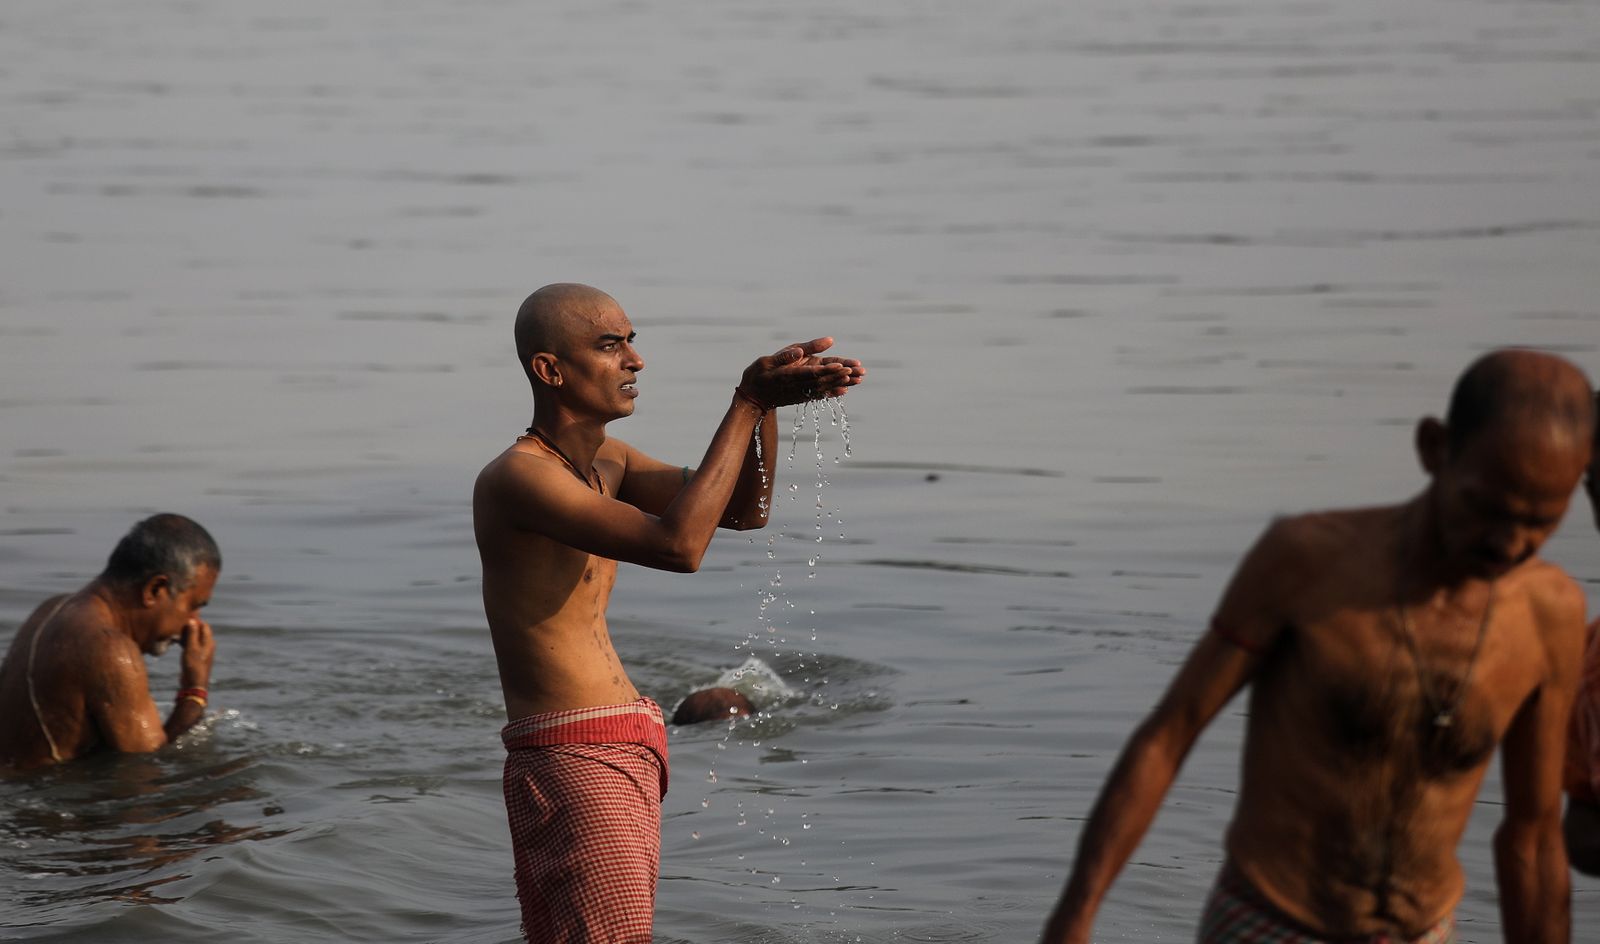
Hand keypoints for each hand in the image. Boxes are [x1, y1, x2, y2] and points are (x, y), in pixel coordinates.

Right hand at [179, 618, 214, 688]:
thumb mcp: (191, 648)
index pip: (204, 626)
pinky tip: (176, 642)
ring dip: (186, 635)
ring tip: (176, 631)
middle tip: (178, 624)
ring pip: (194, 638)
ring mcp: (201, 652)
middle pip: (199, 631)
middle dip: (190, 627)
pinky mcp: (195, 657)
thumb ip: (192, 634)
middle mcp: (207, 646)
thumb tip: (192, 620)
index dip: (196, 620)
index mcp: (209, 642)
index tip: (184, 617)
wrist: (194, 684)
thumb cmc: (193, 666)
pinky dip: (185, 642)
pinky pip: (191, 645)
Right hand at [740, 338, 866, 407]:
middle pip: (823, 380)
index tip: (842, 367)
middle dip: (842, 376)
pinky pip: (820, 395)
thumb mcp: (767, 361)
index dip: (827, 370)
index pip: (811, 372)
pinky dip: (832, 393)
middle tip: (859, 371)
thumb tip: (801, 351)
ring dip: (842, 383)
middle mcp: (797, 386)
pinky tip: (844, 391)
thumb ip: (785, 356)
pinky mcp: (802, 397)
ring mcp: (800, 393)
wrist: (753, 398)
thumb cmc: (758, 375)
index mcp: (788, 375)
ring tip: (858, 379)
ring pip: (825, 387)